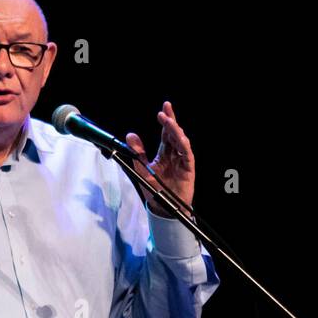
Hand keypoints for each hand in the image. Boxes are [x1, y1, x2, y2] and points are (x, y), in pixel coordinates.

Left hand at [126, 100, 194, 217]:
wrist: (163, 207)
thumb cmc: (155, 189)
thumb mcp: (142, 168)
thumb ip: (138, 152)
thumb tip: (130, 135)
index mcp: (165, 153)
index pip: (166, 133)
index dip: (165, 121)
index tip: (162, 110)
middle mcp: (175, 155)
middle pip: (175, 134)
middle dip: (171, 121)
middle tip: (165, 109)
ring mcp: (182, 161)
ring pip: (181, 141)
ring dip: (175, 131)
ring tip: (169, 122)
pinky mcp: (188, 169)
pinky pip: (187, 155)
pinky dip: (184, 146)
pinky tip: (180, 138)